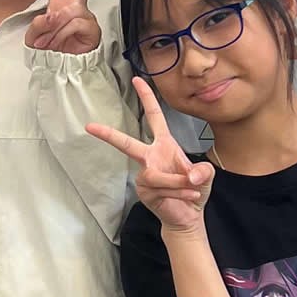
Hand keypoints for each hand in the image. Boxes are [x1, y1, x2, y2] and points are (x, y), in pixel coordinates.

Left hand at [23, 0, 122, 53]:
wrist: (61, 67)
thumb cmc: (49, 48)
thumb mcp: (34, 34)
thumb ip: (40, 23)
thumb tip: (56, 15)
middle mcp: (74, 1)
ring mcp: (84, 13)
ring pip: (65, 13)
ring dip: (53, 32)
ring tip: (51, 44)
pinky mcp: (91, 26)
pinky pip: (72, 25)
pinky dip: (62, 36)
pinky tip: (64, 44)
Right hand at [86, 75, 213, 235]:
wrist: (188, 216)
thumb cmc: (195, 190)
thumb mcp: (206, 176)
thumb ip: (203, 171)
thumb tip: (192, 173)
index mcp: (164, 144)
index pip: (153, 117)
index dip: (146, 98)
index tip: (137, 80)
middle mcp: (150, 156)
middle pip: (127, 143)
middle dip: (108, 135)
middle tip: (90, 126)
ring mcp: (144, 175)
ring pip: (157, 175)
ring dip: (179, 183)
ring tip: (192, 191)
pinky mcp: (143, 191)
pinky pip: (160, 188)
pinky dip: (178, 193)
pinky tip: (187, 198)